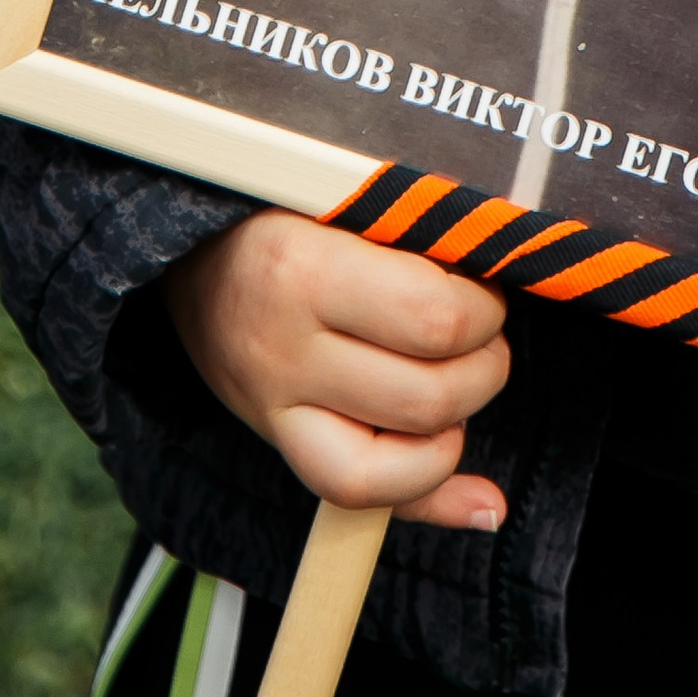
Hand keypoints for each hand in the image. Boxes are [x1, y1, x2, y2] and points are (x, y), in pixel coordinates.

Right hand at [165, 210, 511, 522]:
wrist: (190, 254)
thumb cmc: (286, 207)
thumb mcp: (343, 194)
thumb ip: (417, 224)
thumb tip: (507, 260)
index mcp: (304, 271)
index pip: (433, 318)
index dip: (483, 309)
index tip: (483, 284)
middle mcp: (285, 352)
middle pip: (425, 397)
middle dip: (484, 367)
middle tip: (482, 332)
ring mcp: (275, 409)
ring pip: (393, 467)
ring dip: (457, 427)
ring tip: (459, 379)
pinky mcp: (277, 442)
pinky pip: (355, 501)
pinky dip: (429, 502)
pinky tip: (478, 496)